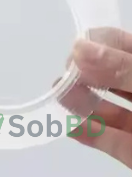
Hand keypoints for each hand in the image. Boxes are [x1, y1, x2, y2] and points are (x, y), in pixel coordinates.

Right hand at [70, 28, 131, 168]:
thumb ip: (124, 70)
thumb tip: (80, 47)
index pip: (123, 45)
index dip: (98, 42)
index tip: (74, 48)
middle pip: (111, 74)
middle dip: (84, 70)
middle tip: (65, 71)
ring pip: (107, 107)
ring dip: (80, 99)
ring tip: (57, 92)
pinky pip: (107, 140)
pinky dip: (86, 133)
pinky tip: (66, 124)